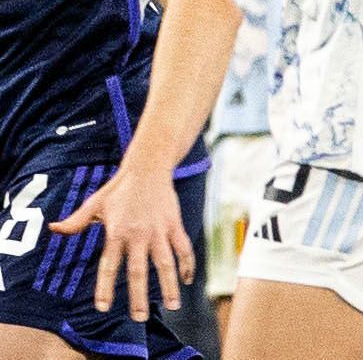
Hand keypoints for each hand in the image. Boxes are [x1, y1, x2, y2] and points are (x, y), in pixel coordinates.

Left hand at [47, 166, 192, 321]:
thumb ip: (76, 221)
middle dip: (139, 296)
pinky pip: (183, 248)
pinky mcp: (174, 224)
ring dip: (170, 286)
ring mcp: (159, 230)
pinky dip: (187, 264)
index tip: (103, 307)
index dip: (105, 287)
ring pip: (166, 263)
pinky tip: (186, 280)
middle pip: (139, 271)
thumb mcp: (94, 203)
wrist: (148, 167)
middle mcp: (139, 235)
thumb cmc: (119, 187)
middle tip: (140, 317)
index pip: (109, 266)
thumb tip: (53, 229)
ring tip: (174, 305)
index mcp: (116, 232)